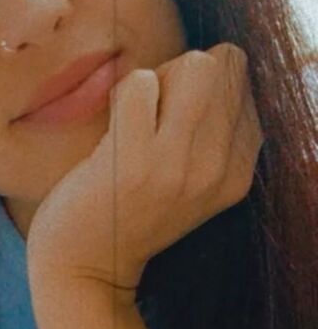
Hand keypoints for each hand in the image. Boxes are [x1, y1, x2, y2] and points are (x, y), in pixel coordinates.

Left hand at [26, 43, 265, 291]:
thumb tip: (216, 59)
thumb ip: (212, 132)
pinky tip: (111, 133)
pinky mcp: (135, 163)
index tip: (172, 121)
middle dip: (179, 73)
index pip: (242, 81)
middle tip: (149, 116)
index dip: (200, 84)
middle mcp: (219, 169)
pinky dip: (121, 94)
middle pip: (222, 64)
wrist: (86, 268)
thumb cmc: (128, 212)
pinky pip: (140, 82)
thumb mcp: (189, 182)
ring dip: (155, 80)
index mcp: (238, 172)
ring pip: (194, 65)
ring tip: (133, 123)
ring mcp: (180, 166)